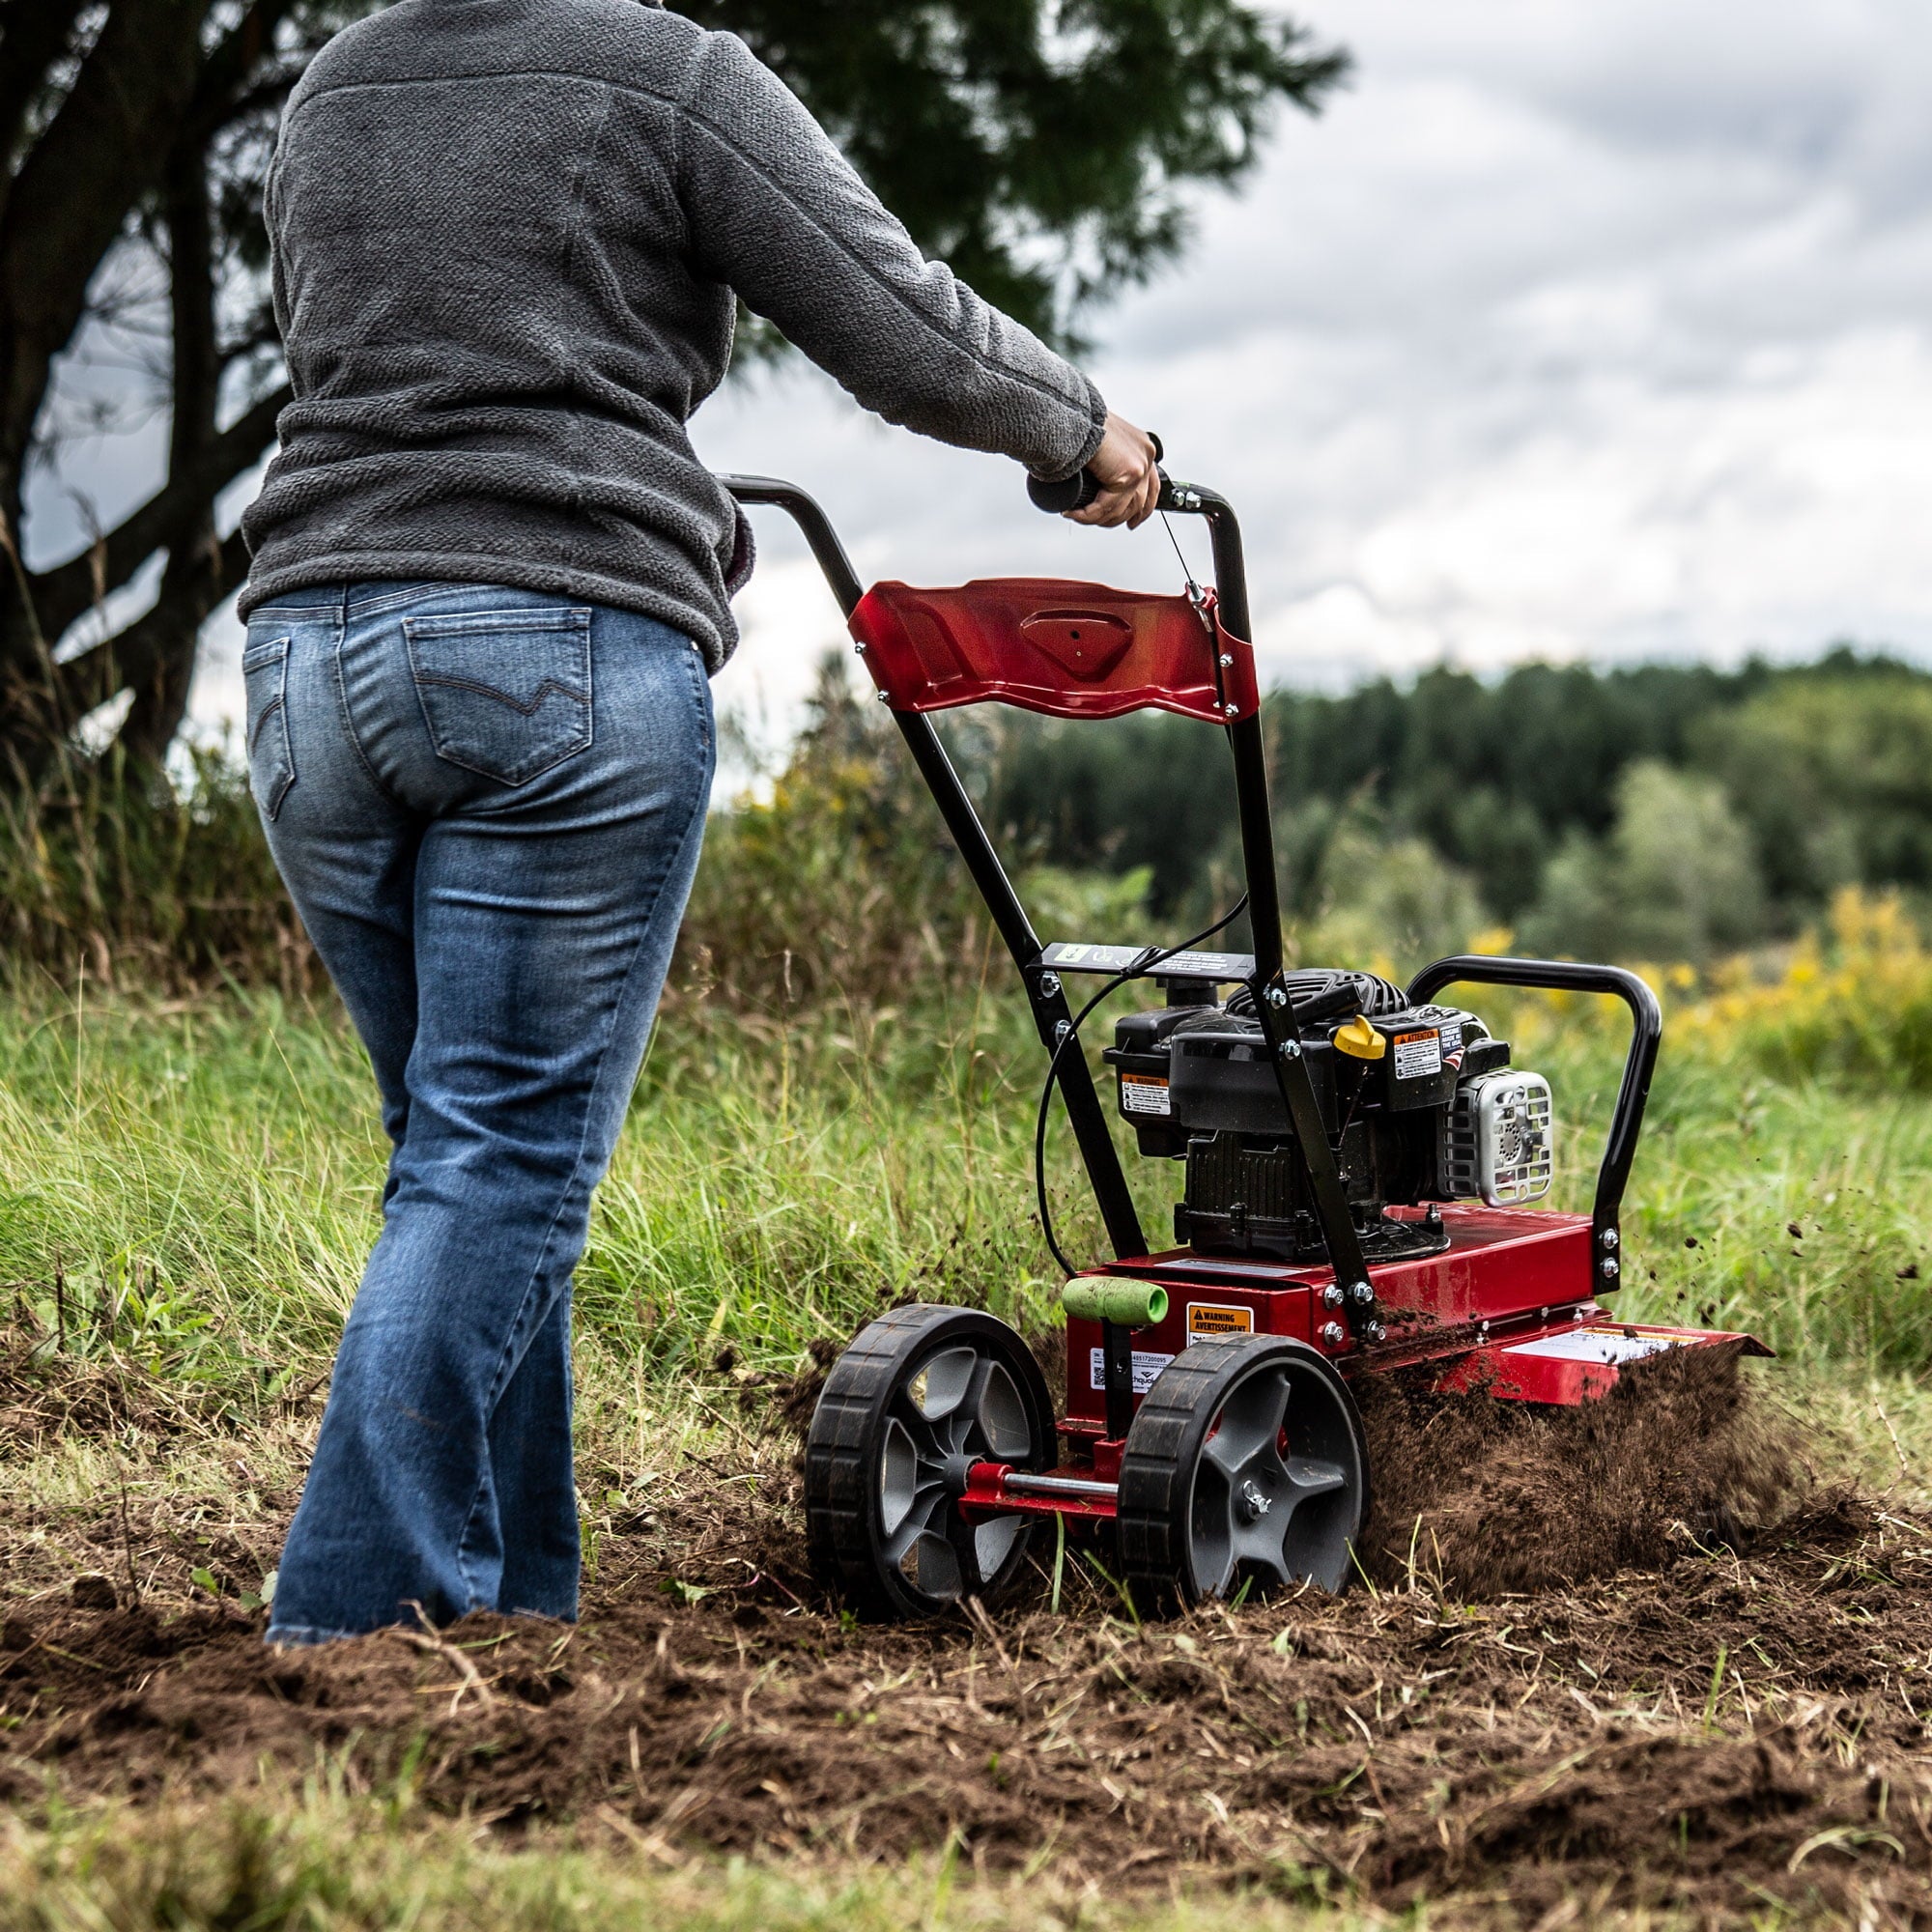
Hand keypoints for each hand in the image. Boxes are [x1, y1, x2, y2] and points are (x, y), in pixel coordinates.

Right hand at [1066, 413, 1160, 529]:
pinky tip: (1074, 513)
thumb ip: (1106, 461)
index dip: (1143, 509)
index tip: (1132, 522)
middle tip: (1101, 523)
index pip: (1151, 486)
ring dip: (1098, 518)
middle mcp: (1146, 456)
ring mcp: (1140, 465)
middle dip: (1120, 518)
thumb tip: (1096, 484)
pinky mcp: (1129, 474)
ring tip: (1079, 516)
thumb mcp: (1101, 445)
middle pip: (1140, 502)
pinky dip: (1088, 515)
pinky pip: (1106, 507)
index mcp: (1142, 448)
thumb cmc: (1079, 424)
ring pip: (1122, 508)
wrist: (1073, 415)